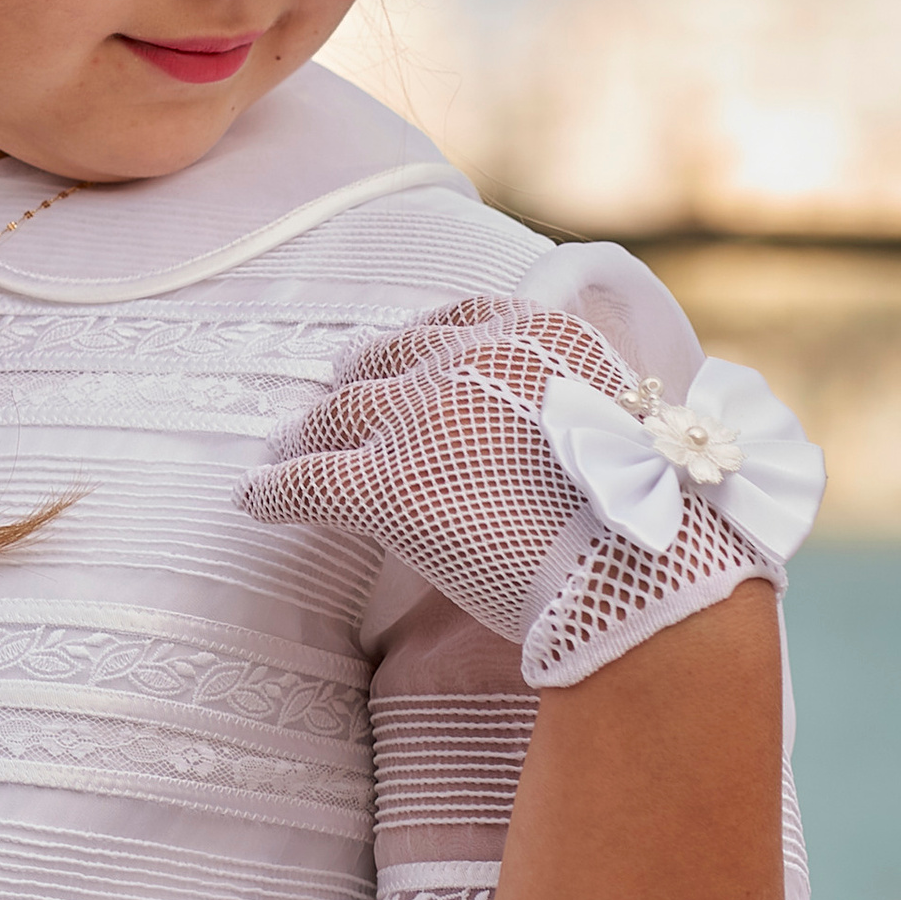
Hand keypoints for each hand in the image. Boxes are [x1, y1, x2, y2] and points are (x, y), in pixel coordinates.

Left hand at [243, 241, 820, 686]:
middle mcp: (471, 359)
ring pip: (338, 415)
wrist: (638, 576)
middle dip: (356, 379)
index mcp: (535, 335)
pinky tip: (254, 501)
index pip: (454, 323)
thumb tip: (553, 432)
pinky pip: (303, 481)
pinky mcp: (383, 484)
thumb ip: (572, 410)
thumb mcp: (621, 428)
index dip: (418, 347)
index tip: (399, 360)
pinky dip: (272, 490)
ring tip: (286, 445)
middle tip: (332, 399)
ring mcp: (421, 417)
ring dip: (306, 431)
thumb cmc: (646, 523)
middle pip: (386, 360)